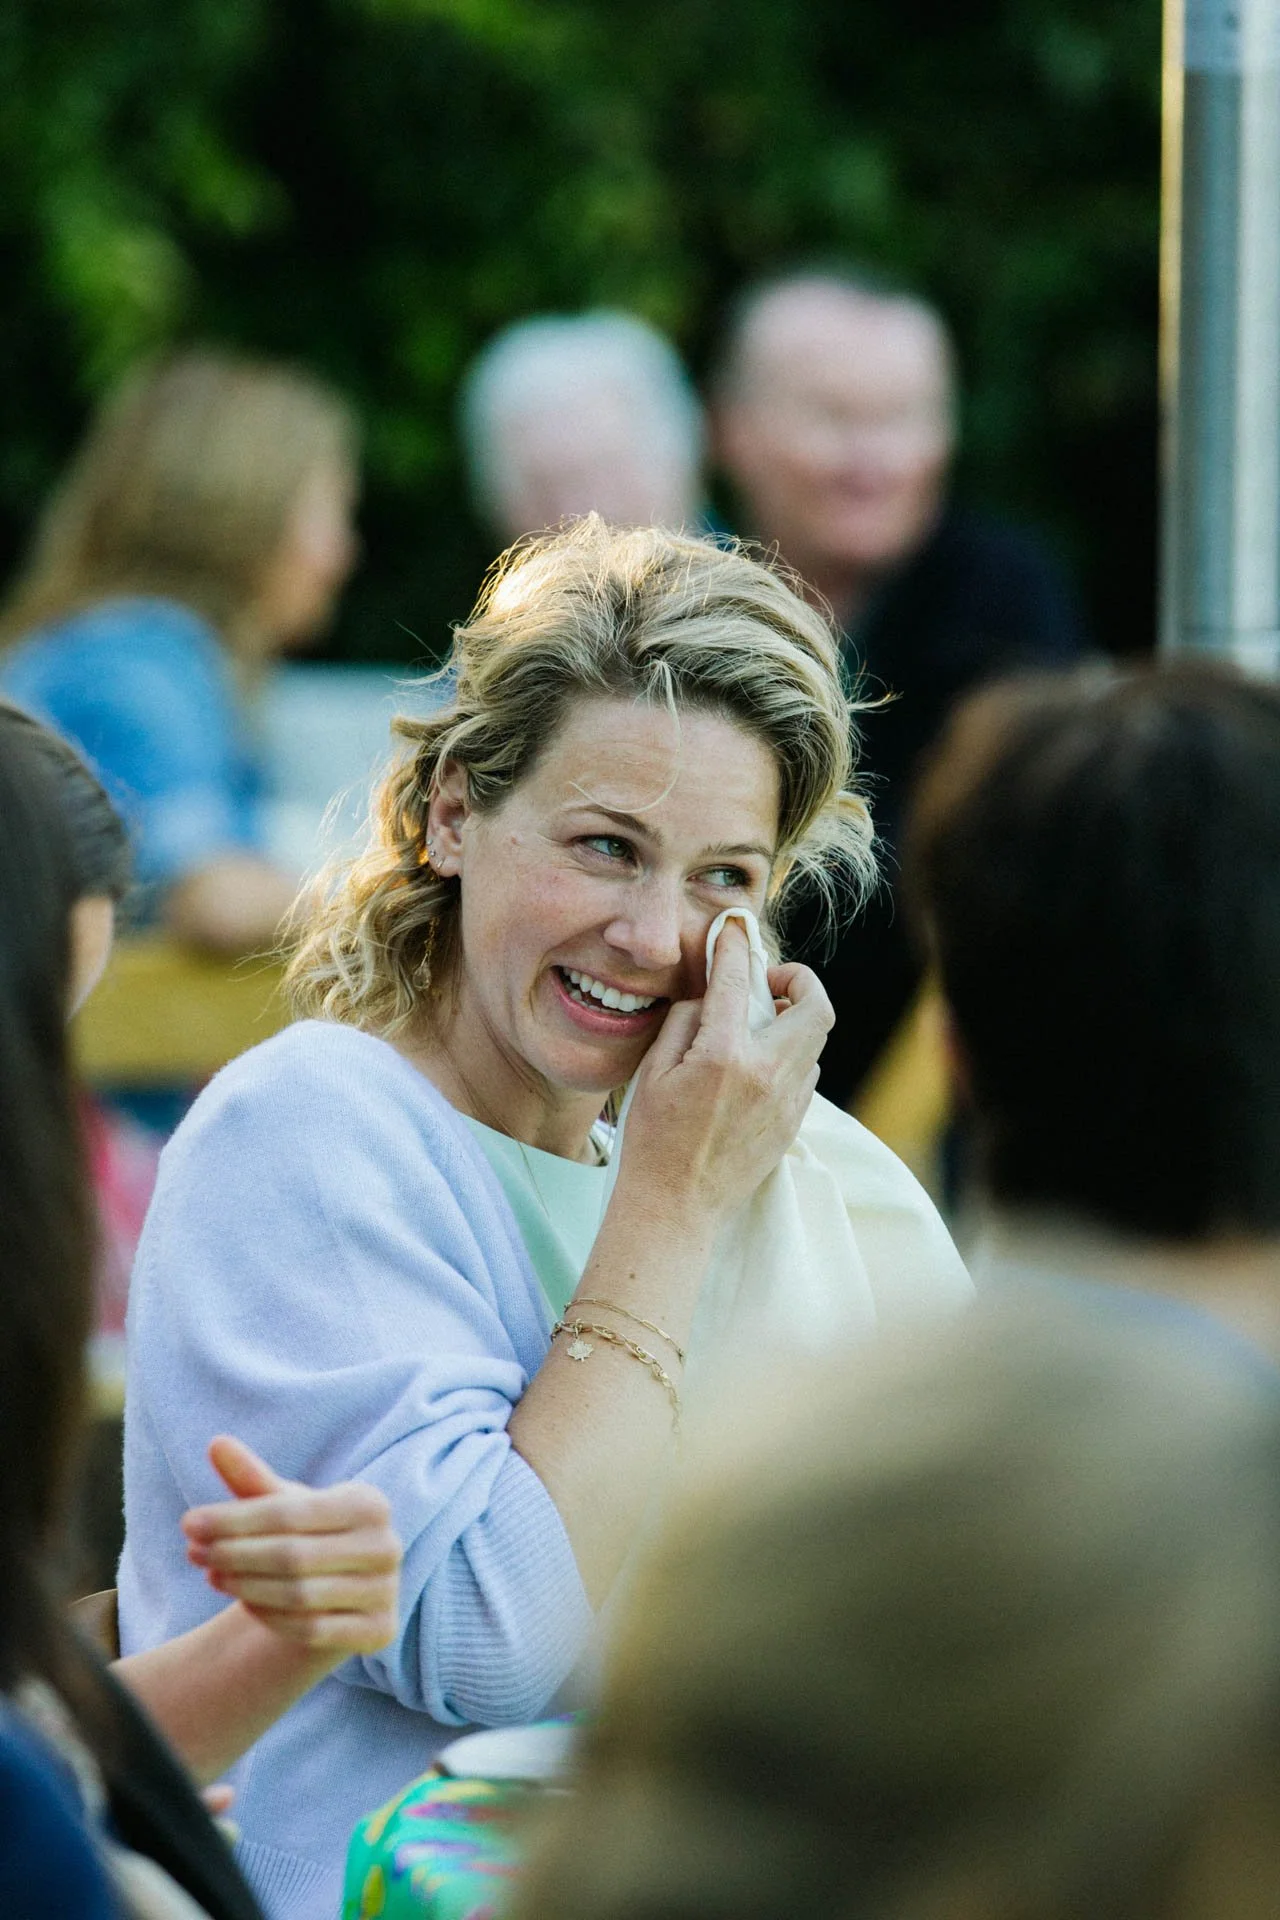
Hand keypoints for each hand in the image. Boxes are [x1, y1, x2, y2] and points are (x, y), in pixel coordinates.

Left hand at [181, 1436, 401, 1654]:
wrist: (345, 1594)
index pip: (289, 1513)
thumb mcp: (282, 1506)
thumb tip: (216, 1443)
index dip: (235, 1519)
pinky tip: (243, 1604)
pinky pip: (311, 1630)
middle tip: (194, 1552)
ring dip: (246, 1587)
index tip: (189, 1523)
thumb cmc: (308, 1537)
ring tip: (211, 1574)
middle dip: (235, 1554)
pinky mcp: (378, 1632)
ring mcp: (385, 1591)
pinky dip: (270, 1618)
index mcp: (369, 1502)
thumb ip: (252, 1477)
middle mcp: (386, 1545)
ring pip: (299, 1595)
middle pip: (293, 1555)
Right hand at [615, 919, 832, 1222]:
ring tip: (756, 1025)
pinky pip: (806, 1072)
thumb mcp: (654, 1072)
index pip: (739, 979)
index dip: (735, 945)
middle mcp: (768, 1074)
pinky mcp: (793, 1123)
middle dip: (798, 980)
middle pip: (815, 1005)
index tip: (732, 931)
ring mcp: (787, 1101)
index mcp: (725, 1056)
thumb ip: (686, 1022)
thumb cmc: (653, 1140)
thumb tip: (712, 995)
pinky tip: (756, 1064)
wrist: (676, 1206)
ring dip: (792, 1020)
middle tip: (767, 983)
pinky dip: (789, 1054)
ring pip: (815, 1039)